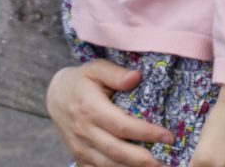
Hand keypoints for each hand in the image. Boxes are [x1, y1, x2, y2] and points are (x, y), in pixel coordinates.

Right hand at [46, 61, 174, 166]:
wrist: (56, 95)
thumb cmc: (82, 80)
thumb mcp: (96, 68)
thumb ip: (116, 73)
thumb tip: (136, 77)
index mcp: (90, 108)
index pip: (122, 125)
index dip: (146, 133)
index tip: (168, 137)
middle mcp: (84, 131)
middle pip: (116, 151)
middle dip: (143, 159)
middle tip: (166, 161)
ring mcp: (79, 146)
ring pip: (108, 164)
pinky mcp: (79, 155)